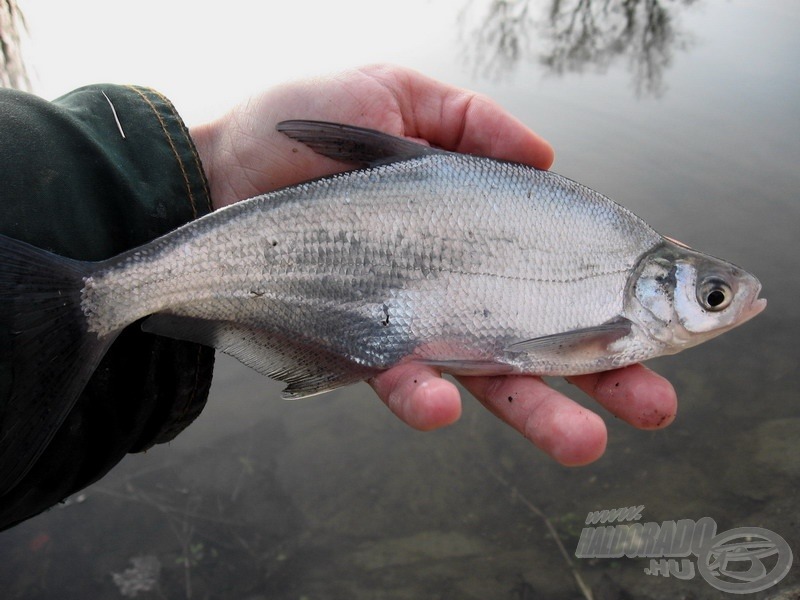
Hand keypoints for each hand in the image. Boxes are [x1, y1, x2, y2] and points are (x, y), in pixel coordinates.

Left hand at [190, 64, 676, 465]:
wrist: (213, 174)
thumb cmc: (300, 126)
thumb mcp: (398, 97)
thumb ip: (474, 122)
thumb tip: (549, 155)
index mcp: (474, 228)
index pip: (557, 267)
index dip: (611, 293)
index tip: (663, 317)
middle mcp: (454, 282)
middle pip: (540, 335)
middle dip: (603, 373)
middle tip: (657, 405)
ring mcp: (411, 320)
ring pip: (485, 377)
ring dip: (537, 412)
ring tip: (586, 442)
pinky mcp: (359, 346)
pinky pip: (398, 378)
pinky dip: (421, 396)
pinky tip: (442, 403)